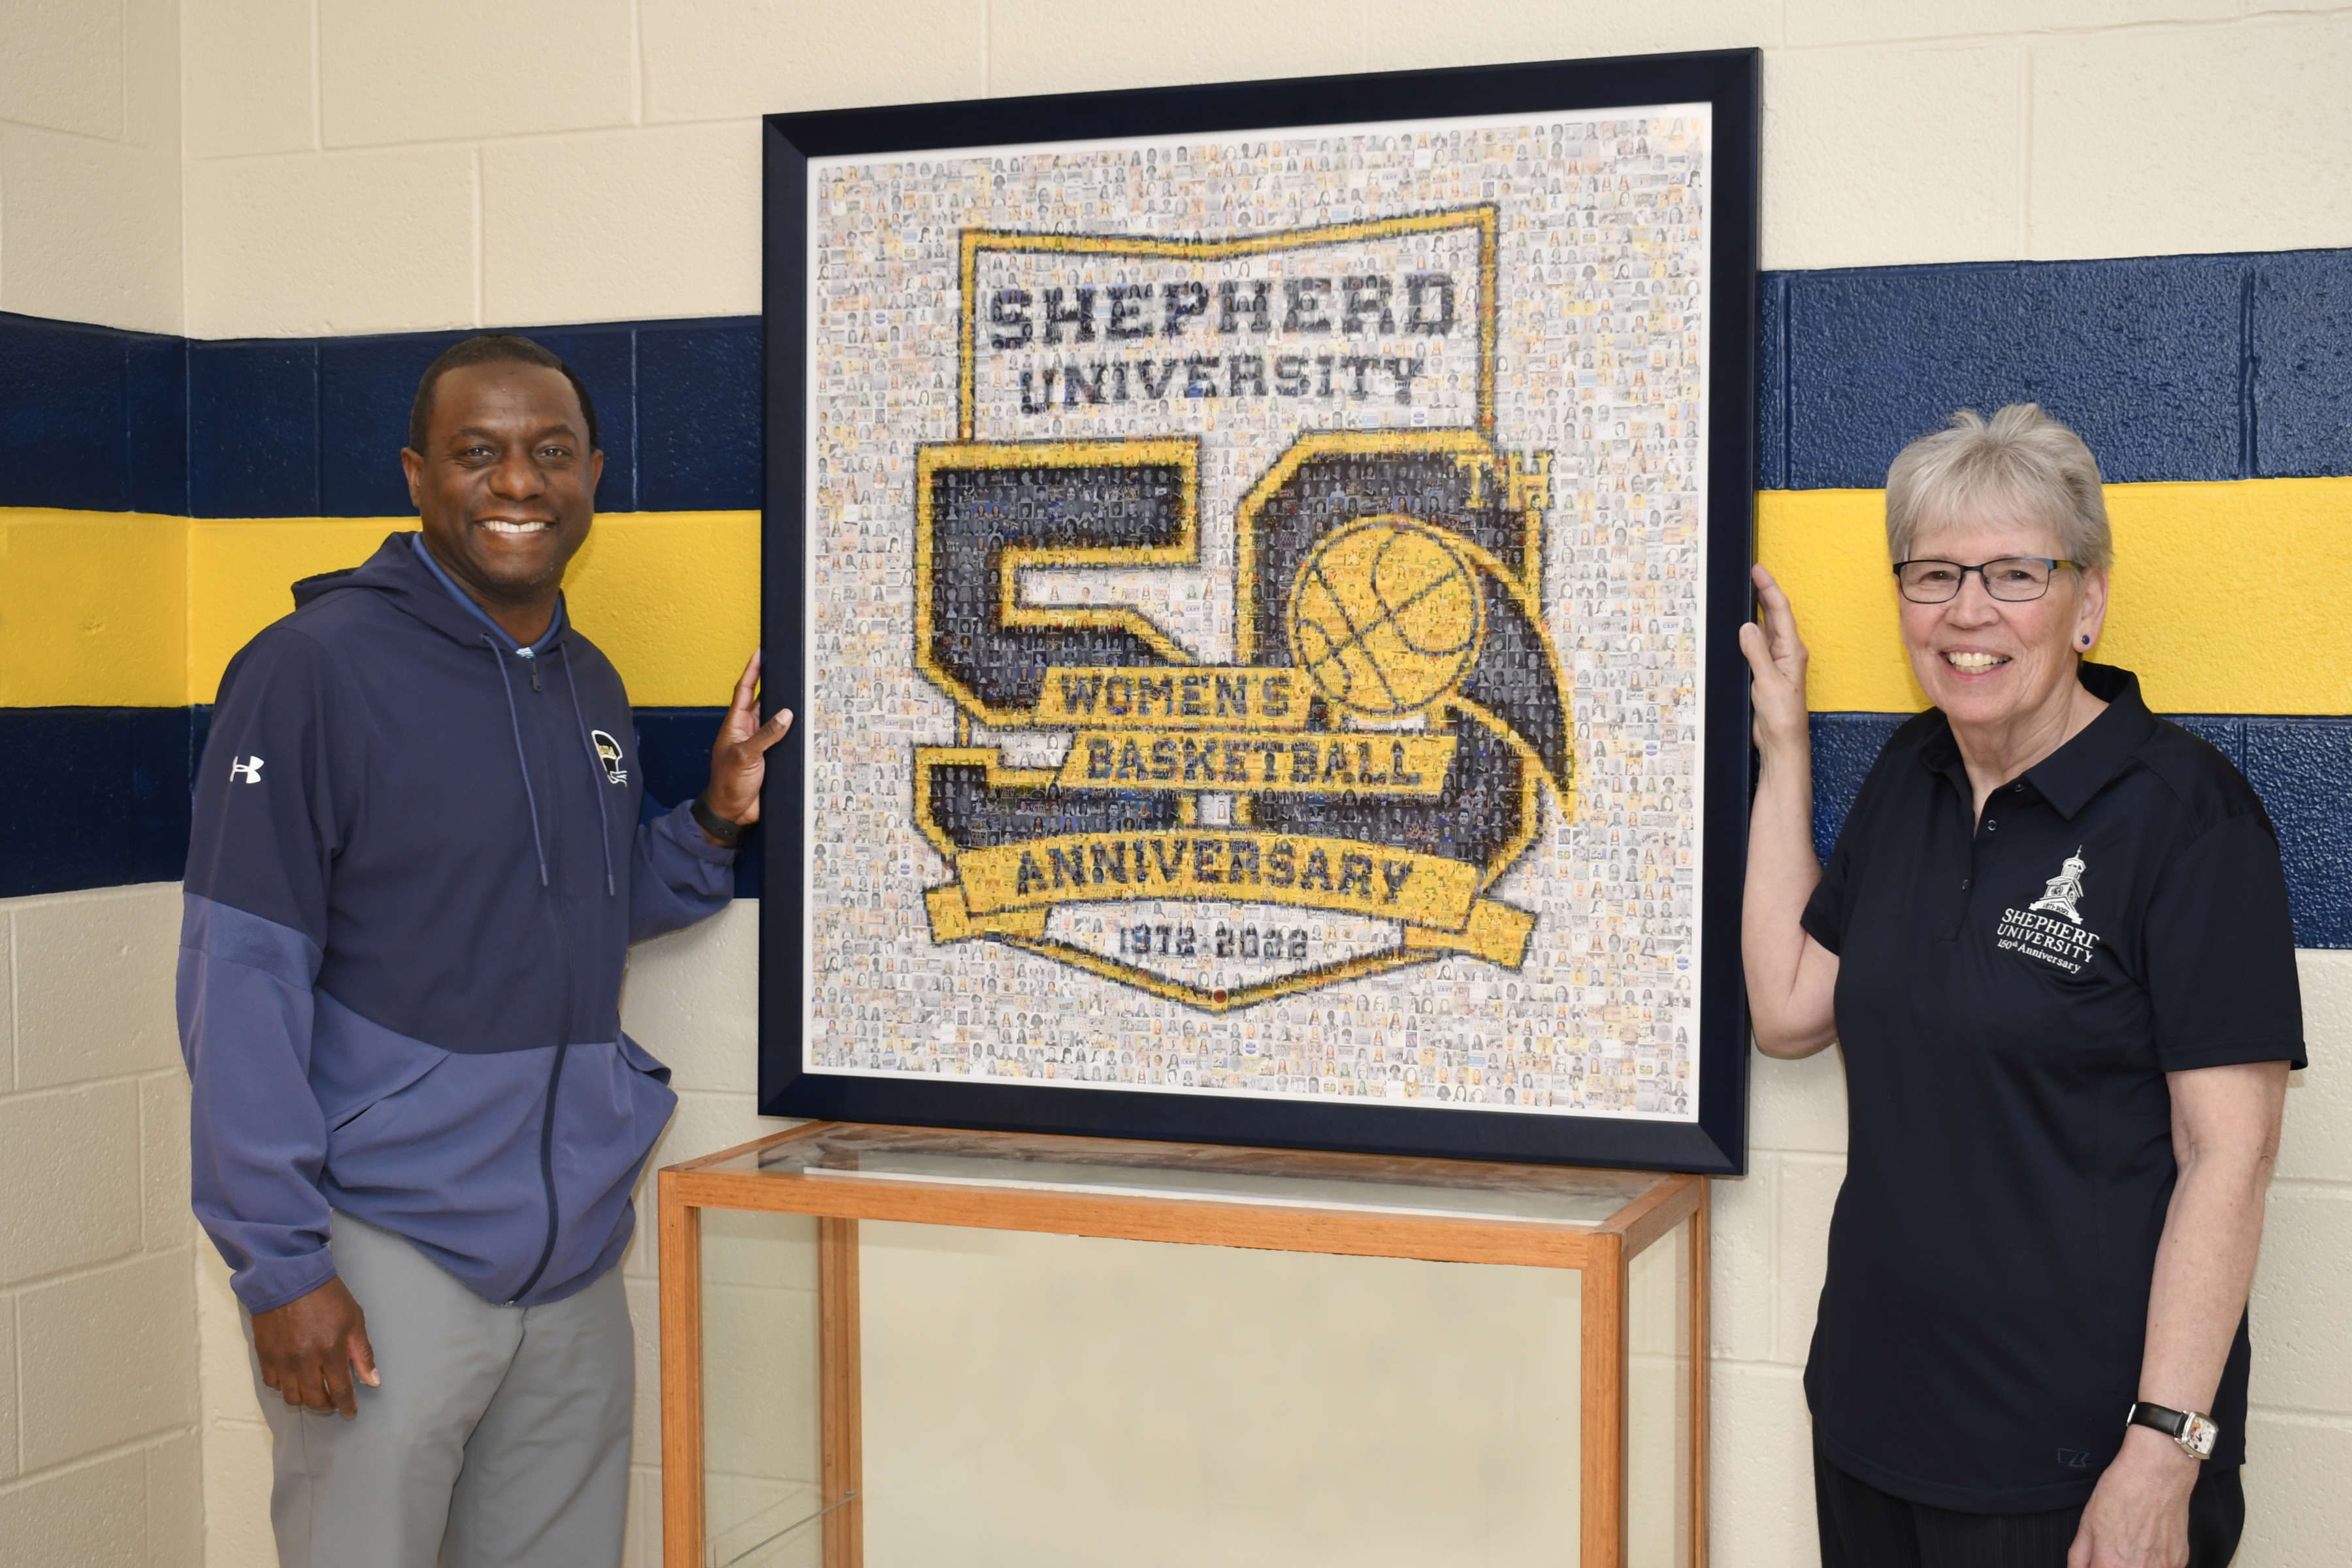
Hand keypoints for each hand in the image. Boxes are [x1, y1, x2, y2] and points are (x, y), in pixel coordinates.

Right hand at [250, 1276, 378, 1419]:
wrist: (288, 1278)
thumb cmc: (327, 1296)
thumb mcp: (354, 1319)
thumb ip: (362, 1353)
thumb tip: (373, 1381)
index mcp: (330, 1350)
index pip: (340, 1390)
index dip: (347, 1406)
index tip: (351, 1413)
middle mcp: (304, 1360)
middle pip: (314, 1400)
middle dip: (327, 1407)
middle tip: (333, 1404)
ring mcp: (282, 1360)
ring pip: (292, 1397)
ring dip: (305, 1401)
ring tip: (315, 1394)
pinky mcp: (264, 1355)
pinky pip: (273, 1384)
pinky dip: (285, 1387)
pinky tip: (294, 1380)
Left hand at [701, 648, 794, 831]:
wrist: (731, 813)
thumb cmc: (728, 784)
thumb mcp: (745, 756)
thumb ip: (766, 735)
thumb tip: (786, 714)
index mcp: (736, 725)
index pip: (744, 690)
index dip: (753, 670)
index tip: (761, 651)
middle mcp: (749, 731)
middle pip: (764, 702)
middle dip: (776, 686)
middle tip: (792, 669)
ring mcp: (761, 745)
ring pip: (777, 721)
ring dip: (789, 710)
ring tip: (806, 693)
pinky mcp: (772, 759)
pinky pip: (785, 740)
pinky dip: (796, 733)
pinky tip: (809, 726)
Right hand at [1737, 563, 1810, 760]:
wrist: (1781, 742)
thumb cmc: (1782, 715)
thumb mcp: (1769, 682)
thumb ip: (1757, 653)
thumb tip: (1747, 625)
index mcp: (1792, 650)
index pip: (1780, 612)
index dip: (1769, 588)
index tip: (1758, 570)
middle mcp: (1785, 652)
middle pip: (1774, 615)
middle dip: (1763, 592)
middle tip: (1750, 573)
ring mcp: (1775, 662)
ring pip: (1765, 629)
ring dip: (1756, 610)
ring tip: (1744, 591)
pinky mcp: (1764, 673)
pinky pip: (1756, 645)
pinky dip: (1747, 632)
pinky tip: (1738, 626)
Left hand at [2068, 1428, 2196, 1566]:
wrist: (2157, 1473)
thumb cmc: (2123, 1491)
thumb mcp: (2087, 1522)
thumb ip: (2079, 1555)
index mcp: (2111, 1563)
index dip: (2095, 1567)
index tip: (2096, 1562)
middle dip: (2112, 1566)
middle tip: (2111, 1551)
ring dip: (2133, 1566)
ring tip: (2130, 1546)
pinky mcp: (2180, 1561)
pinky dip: (2153, 1563)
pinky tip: (2147, 1545)